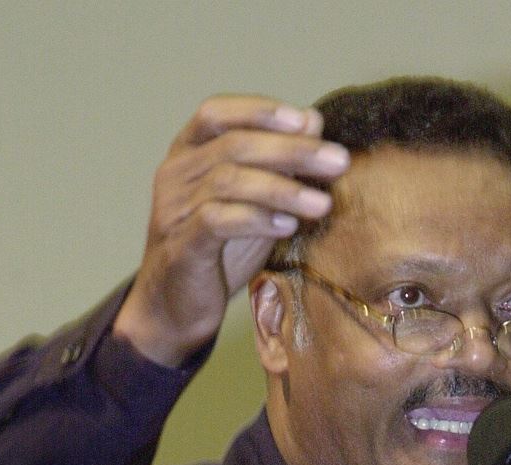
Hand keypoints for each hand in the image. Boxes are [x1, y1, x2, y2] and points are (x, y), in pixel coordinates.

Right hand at [114, 95, 349, 366]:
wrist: (176, 308)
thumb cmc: (217, 252)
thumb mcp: (251, 203)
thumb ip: (276, 165)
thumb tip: (313, 120)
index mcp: (185, 154)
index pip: (215, 113)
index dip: (259, 111)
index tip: (307, 120)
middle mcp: (174, 174)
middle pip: (233, 145)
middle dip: (292, 150)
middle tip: (338, 161)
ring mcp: (173, 209)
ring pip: (229, 181)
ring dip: (283, 190)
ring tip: (322, 203)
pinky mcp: (181, 245)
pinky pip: (218, 220)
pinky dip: (257, 219)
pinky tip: (288, 226)